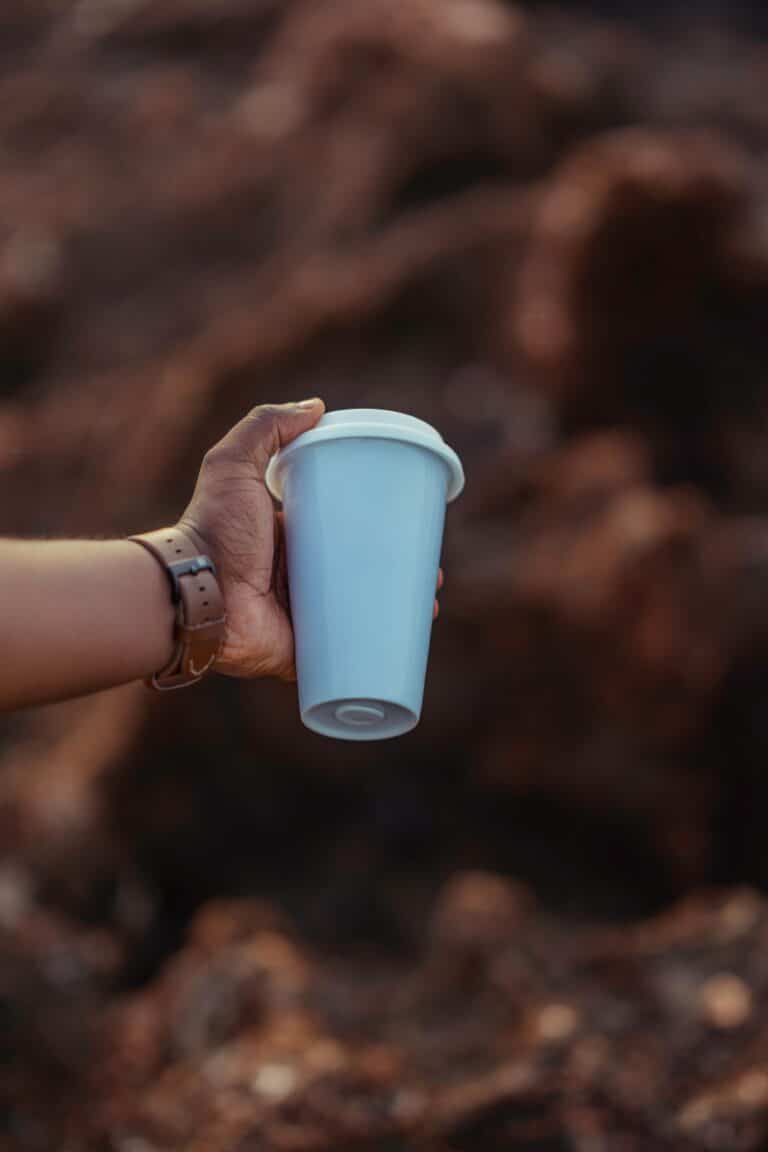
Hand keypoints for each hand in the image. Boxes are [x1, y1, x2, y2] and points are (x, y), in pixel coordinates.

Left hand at [180, 401, 443, 681]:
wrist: (197, 596)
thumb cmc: (214, 530)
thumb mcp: (233, 464)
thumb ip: (265, 426)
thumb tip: (317, 406)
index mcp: (286, 538)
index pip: (340, 530)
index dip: (376, 528)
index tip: (411, 527)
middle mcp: (294, 579)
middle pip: (358, 574)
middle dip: (398, 574)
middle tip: (432, 573)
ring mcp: (300, 619)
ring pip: (359, 614)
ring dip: (398, 612)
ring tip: (428, 607)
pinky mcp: (302, 653)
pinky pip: (346, 654)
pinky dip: (378, 651)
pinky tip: (408, 643)